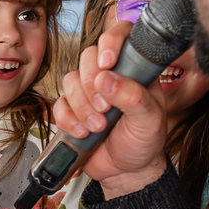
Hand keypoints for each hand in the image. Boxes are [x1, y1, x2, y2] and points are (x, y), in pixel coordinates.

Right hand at [52, 20, 169, 197]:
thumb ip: (133, 97)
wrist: (126, 171)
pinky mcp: (71, 110)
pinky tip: (83, 132)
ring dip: (81, 106)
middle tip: (105, 108)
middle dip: (91, 84)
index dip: (110, 42)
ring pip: (70, 80)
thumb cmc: (144, 141)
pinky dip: (68, 120)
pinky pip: (59, 105)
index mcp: (134, 69)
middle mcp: (110, 75)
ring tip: (98, 126)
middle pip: (88, 57)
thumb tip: (106, 80)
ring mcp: (88, 92)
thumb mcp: (150, 120)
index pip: (121, 36)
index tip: (106, 63)